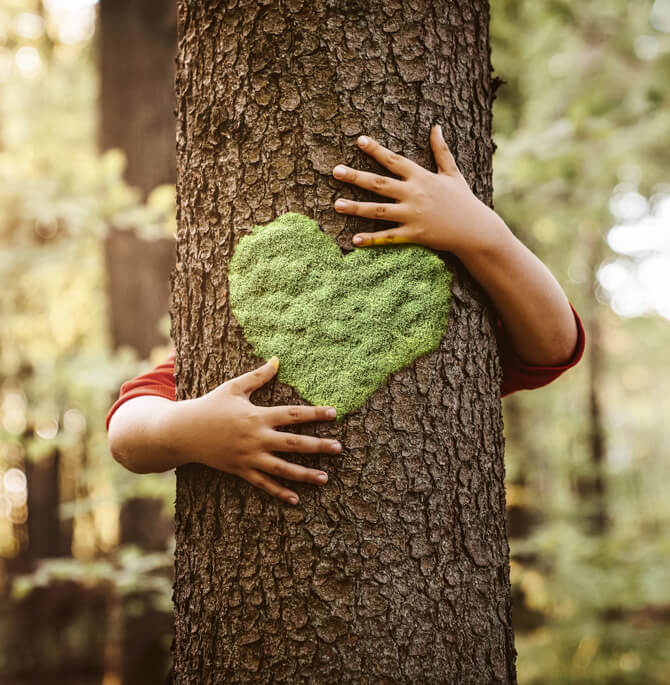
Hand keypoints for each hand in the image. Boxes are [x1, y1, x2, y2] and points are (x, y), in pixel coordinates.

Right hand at [164, 357, 340, 504]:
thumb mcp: (233, 388)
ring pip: (282, 468)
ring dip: (304, 474)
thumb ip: (258, 377)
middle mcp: (256, 438)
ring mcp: (248, 457)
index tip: (334, 413)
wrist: (182, 432)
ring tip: (325, 478)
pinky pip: (263, 484)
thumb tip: (277, 360)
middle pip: (293, 443)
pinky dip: (279, 492)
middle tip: (339, 448)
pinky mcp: (240, 471)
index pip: (292, 414)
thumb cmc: (210, 406)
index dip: (314, 413)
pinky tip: (296, 499)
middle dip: (318, 446)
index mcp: (257, 416)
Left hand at [332, 125, 507, 257]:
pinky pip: (389, 237)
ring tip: (336, 205)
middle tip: (335, 171)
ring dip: (356, 207)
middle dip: (356, 177)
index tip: (359, 140)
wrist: (476, 230)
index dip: (376, 150)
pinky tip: (354, 240)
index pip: (394, 160)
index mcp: (422, 177)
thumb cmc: (463, 201)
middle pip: (379, 183)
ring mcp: (413, 215)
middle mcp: (414, 194)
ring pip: (378, 210)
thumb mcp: (453, 173)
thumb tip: (436, 126)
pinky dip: (372, 239)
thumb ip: (441, 151)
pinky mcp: (414, 235)